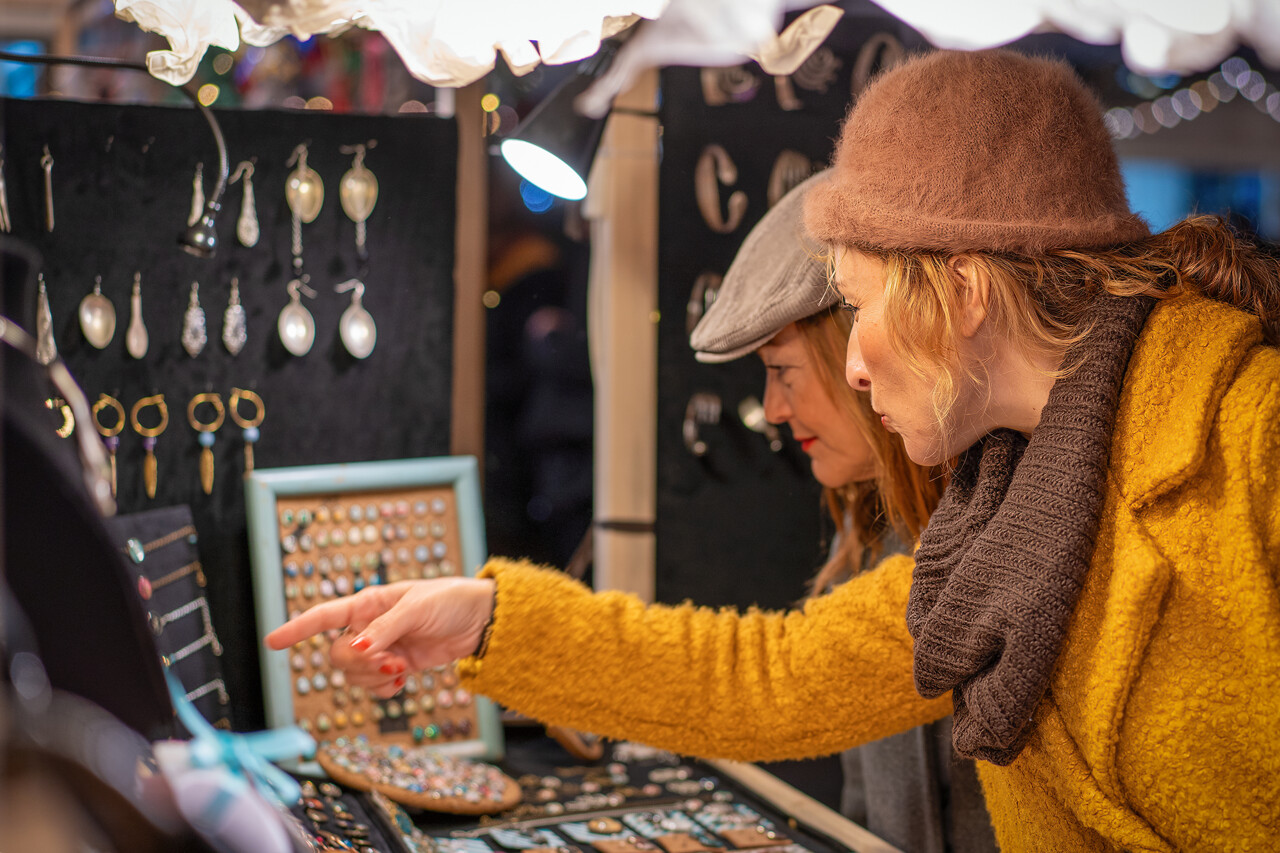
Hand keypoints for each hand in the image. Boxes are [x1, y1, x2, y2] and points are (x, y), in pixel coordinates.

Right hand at [264, 577, 495, 697]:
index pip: (324, 616)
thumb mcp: (417, 607)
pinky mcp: (396, 667)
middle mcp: (368, 627)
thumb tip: (357, 648)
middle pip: (338, 655)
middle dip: (360, 665)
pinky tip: (403, 681)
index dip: (297, 629)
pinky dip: (385, 690)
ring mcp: (381, 649)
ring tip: (402, 667)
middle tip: (392, 661)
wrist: (480, 620)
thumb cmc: (450, 600)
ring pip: (354, 675)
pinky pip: (374, 687)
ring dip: (375, 678)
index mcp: (368, 603)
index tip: (272, 642)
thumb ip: (385, 629)